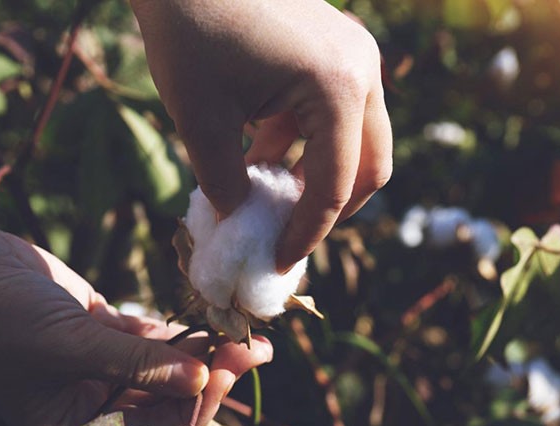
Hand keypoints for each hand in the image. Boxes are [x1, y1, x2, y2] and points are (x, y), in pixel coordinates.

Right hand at [0, 219, 272, 425]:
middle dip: (210, 379)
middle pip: (165, 402)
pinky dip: (181, 333)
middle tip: (251, 351)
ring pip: (165, 370)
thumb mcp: (68, 344)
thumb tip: (200, 381)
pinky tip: (213, 323)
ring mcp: (99, 369)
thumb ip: (136, 363)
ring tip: (246, 336)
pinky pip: (152, 340)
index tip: (225, 376)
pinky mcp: (104, 333)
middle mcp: (88, 406)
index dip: (192, 410)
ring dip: (205, 354)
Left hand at [130, 0, 392, 271]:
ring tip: (267, 198)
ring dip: (318, 174)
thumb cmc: (189, 29)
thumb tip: (240, 220)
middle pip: (370, 165)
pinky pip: (336, 112)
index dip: (307, 232)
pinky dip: (307, 143)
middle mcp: (362, 72)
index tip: (278, 261)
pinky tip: (261, 156)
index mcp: (338, 89)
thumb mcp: (200, 117)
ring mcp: (354, 56)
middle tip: (291, 234)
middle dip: (332, 208)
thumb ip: (224, 182)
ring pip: (358, 140)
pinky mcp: (337, 49)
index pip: (334, 184)